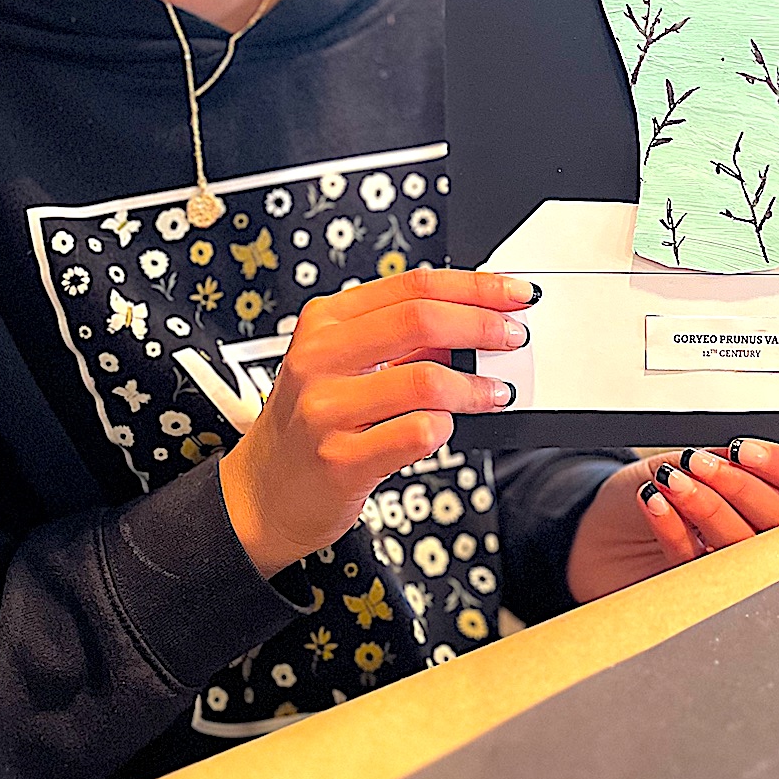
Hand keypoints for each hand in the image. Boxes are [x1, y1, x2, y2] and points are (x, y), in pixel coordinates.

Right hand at [219, 267, 534, 577]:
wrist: (263, 493)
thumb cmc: (310, 425)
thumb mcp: (343, 365)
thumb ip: (400, 341)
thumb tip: (473, 320)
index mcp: (325, 321)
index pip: (413, 284)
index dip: (474, 285)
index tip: (515, 293)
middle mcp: (320, 358)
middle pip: (420, 319)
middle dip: (482, 324)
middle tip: (514, 337)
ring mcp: (326, 409)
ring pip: (425, 379)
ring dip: (474, 385)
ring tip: (493, 392)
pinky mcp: (339, 460)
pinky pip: (416, 433)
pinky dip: (445, 427)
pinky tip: (447, 428)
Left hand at [566, 440, 778, 603]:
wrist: (601, 529)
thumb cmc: (653, 490)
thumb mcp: (688, 463)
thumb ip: (720, 464)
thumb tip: (735, 461)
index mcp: (776, 500)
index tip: (743, 449)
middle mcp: (766, 540)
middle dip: (742, 487)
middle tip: (700, 463)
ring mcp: (736, 573)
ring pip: (746, 547)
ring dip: (708, 507)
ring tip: (672, 480)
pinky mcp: (699, 596)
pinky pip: (697, 566)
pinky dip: (674, 529)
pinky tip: (655, 502)